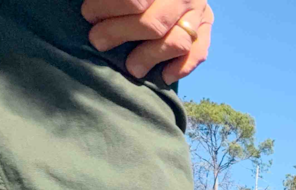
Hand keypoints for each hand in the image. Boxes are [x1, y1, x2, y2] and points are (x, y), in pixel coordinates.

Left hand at [81, 0, 213, 84]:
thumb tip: (91, 7)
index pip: (134, 1)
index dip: (106, 9)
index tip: (89, 15)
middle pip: (153, 24)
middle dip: (120, 34)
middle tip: (99, 41)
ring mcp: (198, 11)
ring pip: (176, 42)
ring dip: (149, 57)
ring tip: (131, 67)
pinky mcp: (207, 26)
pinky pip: (199, 52)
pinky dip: (182, 68)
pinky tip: (163, 76)